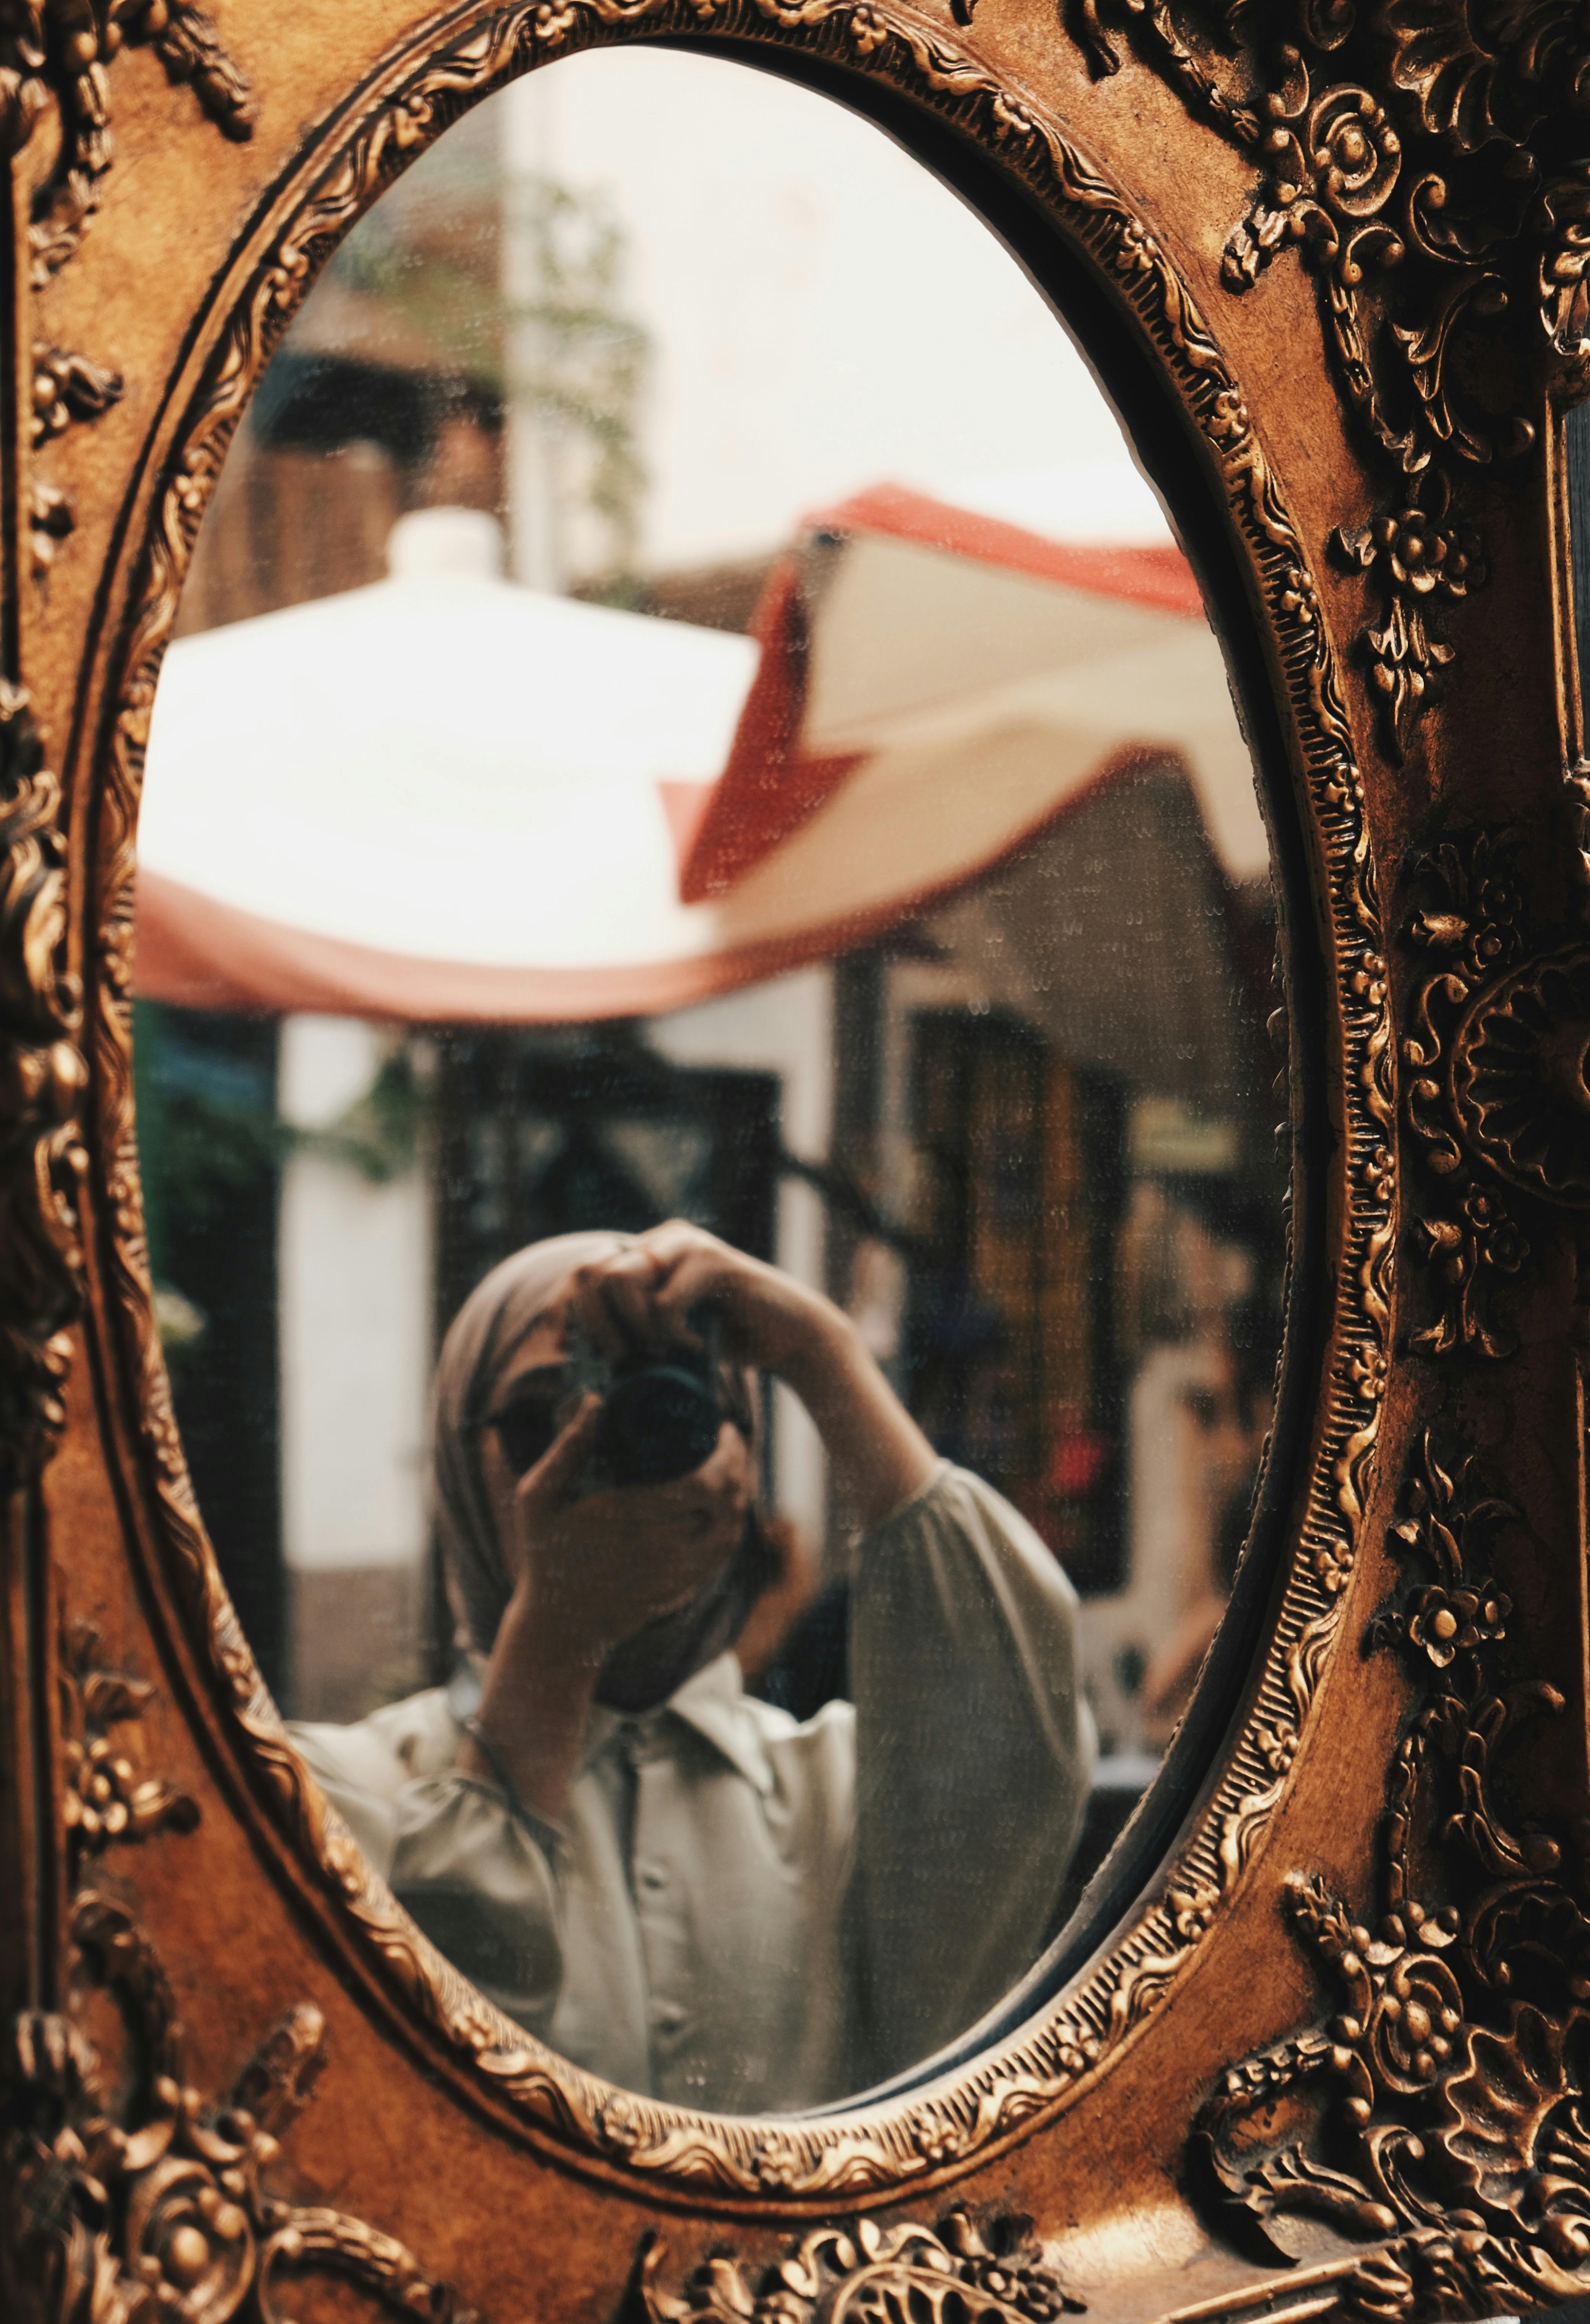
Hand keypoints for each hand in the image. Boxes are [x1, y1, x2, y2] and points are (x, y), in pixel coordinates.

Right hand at [499, 1392, 752, 1664]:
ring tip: (734, 1469)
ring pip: (732, 1530)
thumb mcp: (537, 1498)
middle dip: (739, 1466)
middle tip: (731, 1442)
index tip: (724, 1429)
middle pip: (728, 1502)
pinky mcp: (681, 1591)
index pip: (706, 1482)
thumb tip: (595, 1401)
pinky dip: (732, 1527)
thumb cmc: (544, 1558)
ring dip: (741, 1496)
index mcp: (634, 1517)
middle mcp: (665, 1547)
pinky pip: (722, 1555)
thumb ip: (566, 1449)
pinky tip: (727, 1508)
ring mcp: (678, 1574)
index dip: (727, 1454)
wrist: (559, 1628)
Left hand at [569, 1219, 837, 1380]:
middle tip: (624, 1357)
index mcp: (646, 1251)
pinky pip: (663, 1302)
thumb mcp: (666, 1329)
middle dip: (598, 1325)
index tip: (583, 1351)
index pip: (583, 1271)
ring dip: (635, 1327)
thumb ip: (630, 1323)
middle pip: (591, 1271)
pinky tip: (696, 1346)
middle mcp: (662, 1239)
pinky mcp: (712, 1261)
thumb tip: (576, 1347)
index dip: (572, 1312)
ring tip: (663, 1348)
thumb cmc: (726, 1339)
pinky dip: (673, 1334)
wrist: (790, 1338)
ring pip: (621, 1280)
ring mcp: (687, 1245)